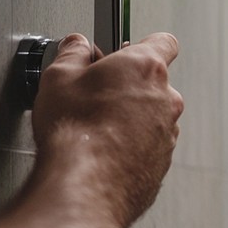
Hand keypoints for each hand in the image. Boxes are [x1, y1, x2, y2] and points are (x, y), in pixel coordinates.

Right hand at [31, 32, 183, 227]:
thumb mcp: (59, 76)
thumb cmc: (76, 131)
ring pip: (153, 117)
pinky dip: (131, 147)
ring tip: (95, 129)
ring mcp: (168, 133)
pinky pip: (149, 146)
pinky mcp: (162, 164)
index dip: (144, 44)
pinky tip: (103, 152)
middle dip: (128, 86)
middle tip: (96, 95)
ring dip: (131, 119)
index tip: (127, 50)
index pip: (164, 42)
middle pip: (154, 82)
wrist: (86, 185)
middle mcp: (166, 99)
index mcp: (146, 68)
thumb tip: (75, 45)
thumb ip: (72, 52)